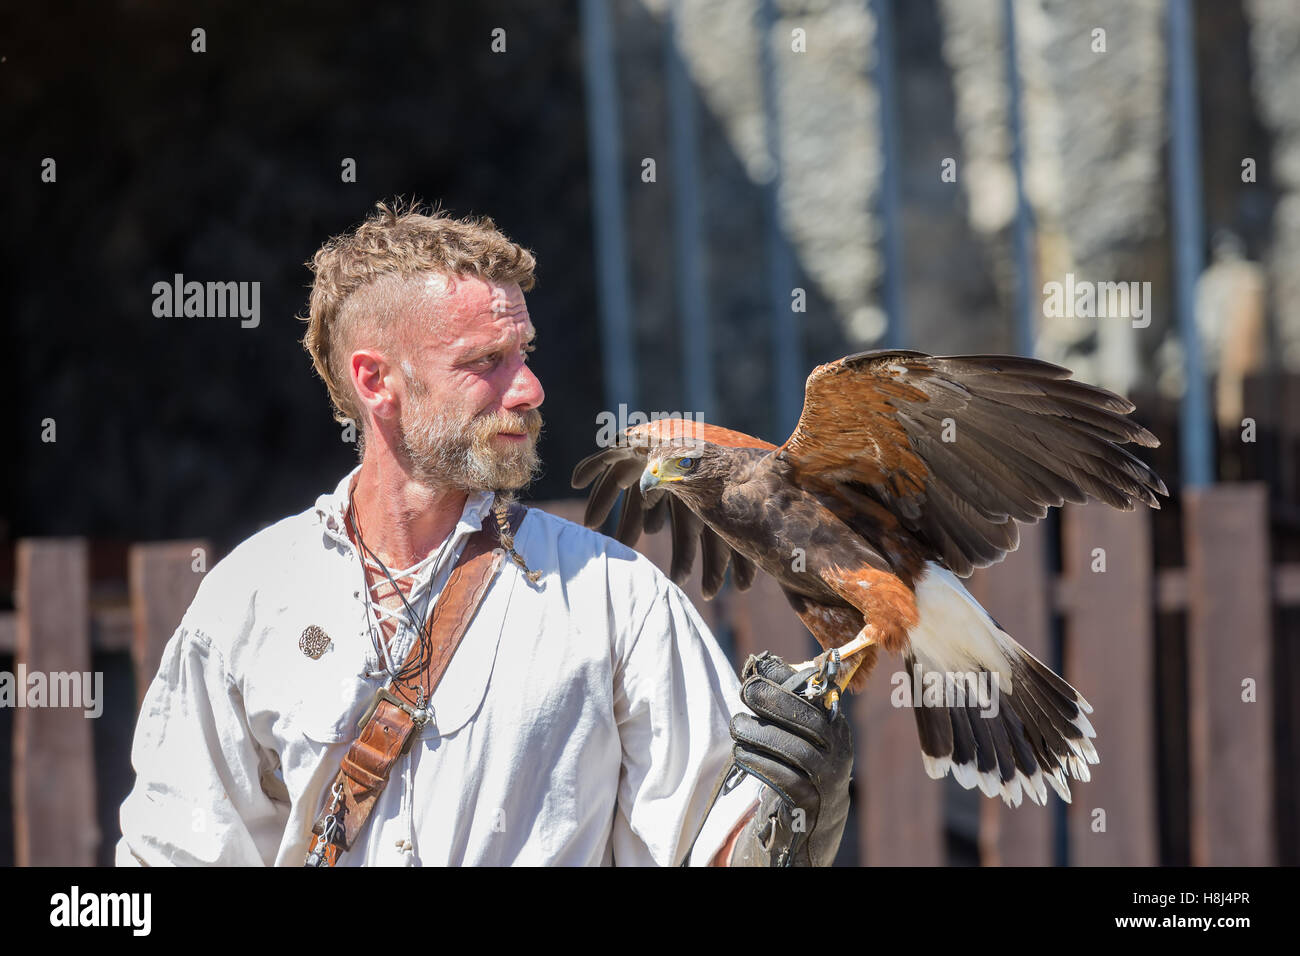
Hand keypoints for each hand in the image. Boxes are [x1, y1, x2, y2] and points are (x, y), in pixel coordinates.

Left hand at [727, 652, 853, 865]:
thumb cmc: (798, 767)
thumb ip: (783, 703)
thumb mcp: (797, 733)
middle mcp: (838, 750)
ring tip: (737, 725)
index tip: (761, 667)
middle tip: (745, 691)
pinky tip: (741, 753)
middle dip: (775, 701)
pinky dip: (761, 764)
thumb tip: (760, 663)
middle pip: (810, 720)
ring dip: (762, 734)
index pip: (817, 696)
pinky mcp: (811, 804)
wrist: (813, 823)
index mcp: (834, 725)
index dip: (790, 679)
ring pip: (798, 751)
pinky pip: (787, 780)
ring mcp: (828, 779)